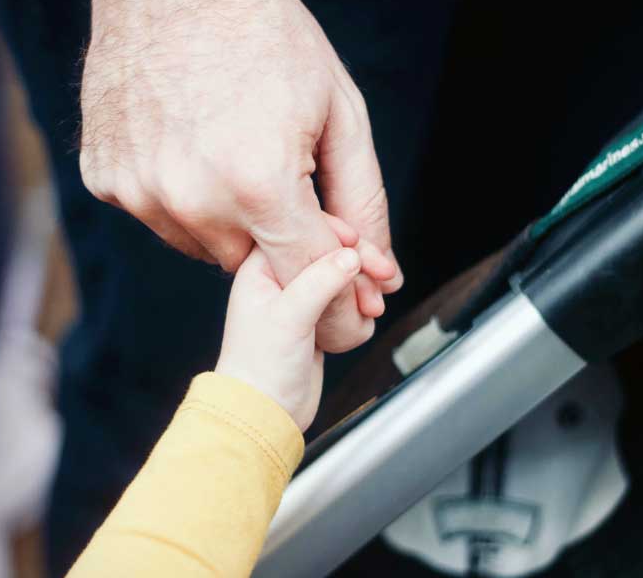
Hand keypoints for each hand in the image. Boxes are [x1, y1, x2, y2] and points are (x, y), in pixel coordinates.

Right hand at [80, 0, 402, 351]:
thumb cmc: (266, 34)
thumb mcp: (338, 112)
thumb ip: (362, 199)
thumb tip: (382, 273)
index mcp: (258, 182)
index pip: (306, 273)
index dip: (334, 272)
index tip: (345, 260)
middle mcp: (191, 198)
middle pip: (253, 266)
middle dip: (277, 234)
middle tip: (282, 173)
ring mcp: (139, 190)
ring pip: (203, 247)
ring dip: (226, 219)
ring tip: (232, 151)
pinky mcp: (105, 178)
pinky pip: (158, 216)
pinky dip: (180, 197)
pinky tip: (189, 144)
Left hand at [216, 245, 365, 430]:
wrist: (264, 414)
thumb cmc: (259, 368)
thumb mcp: (290, 315)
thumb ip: (321, 279)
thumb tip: (351, 253)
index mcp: (259, 269)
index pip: (298, 228)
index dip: (333, 231)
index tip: (359, 243)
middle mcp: (277, 280)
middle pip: (325, 250)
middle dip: (357, 261)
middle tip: (382, 274)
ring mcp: (297, 300)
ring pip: (338, 275)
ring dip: (362, 285)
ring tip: (375, 303)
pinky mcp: (314, 320)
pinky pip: (344, 300)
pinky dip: (360, 305)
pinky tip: (368, 315)